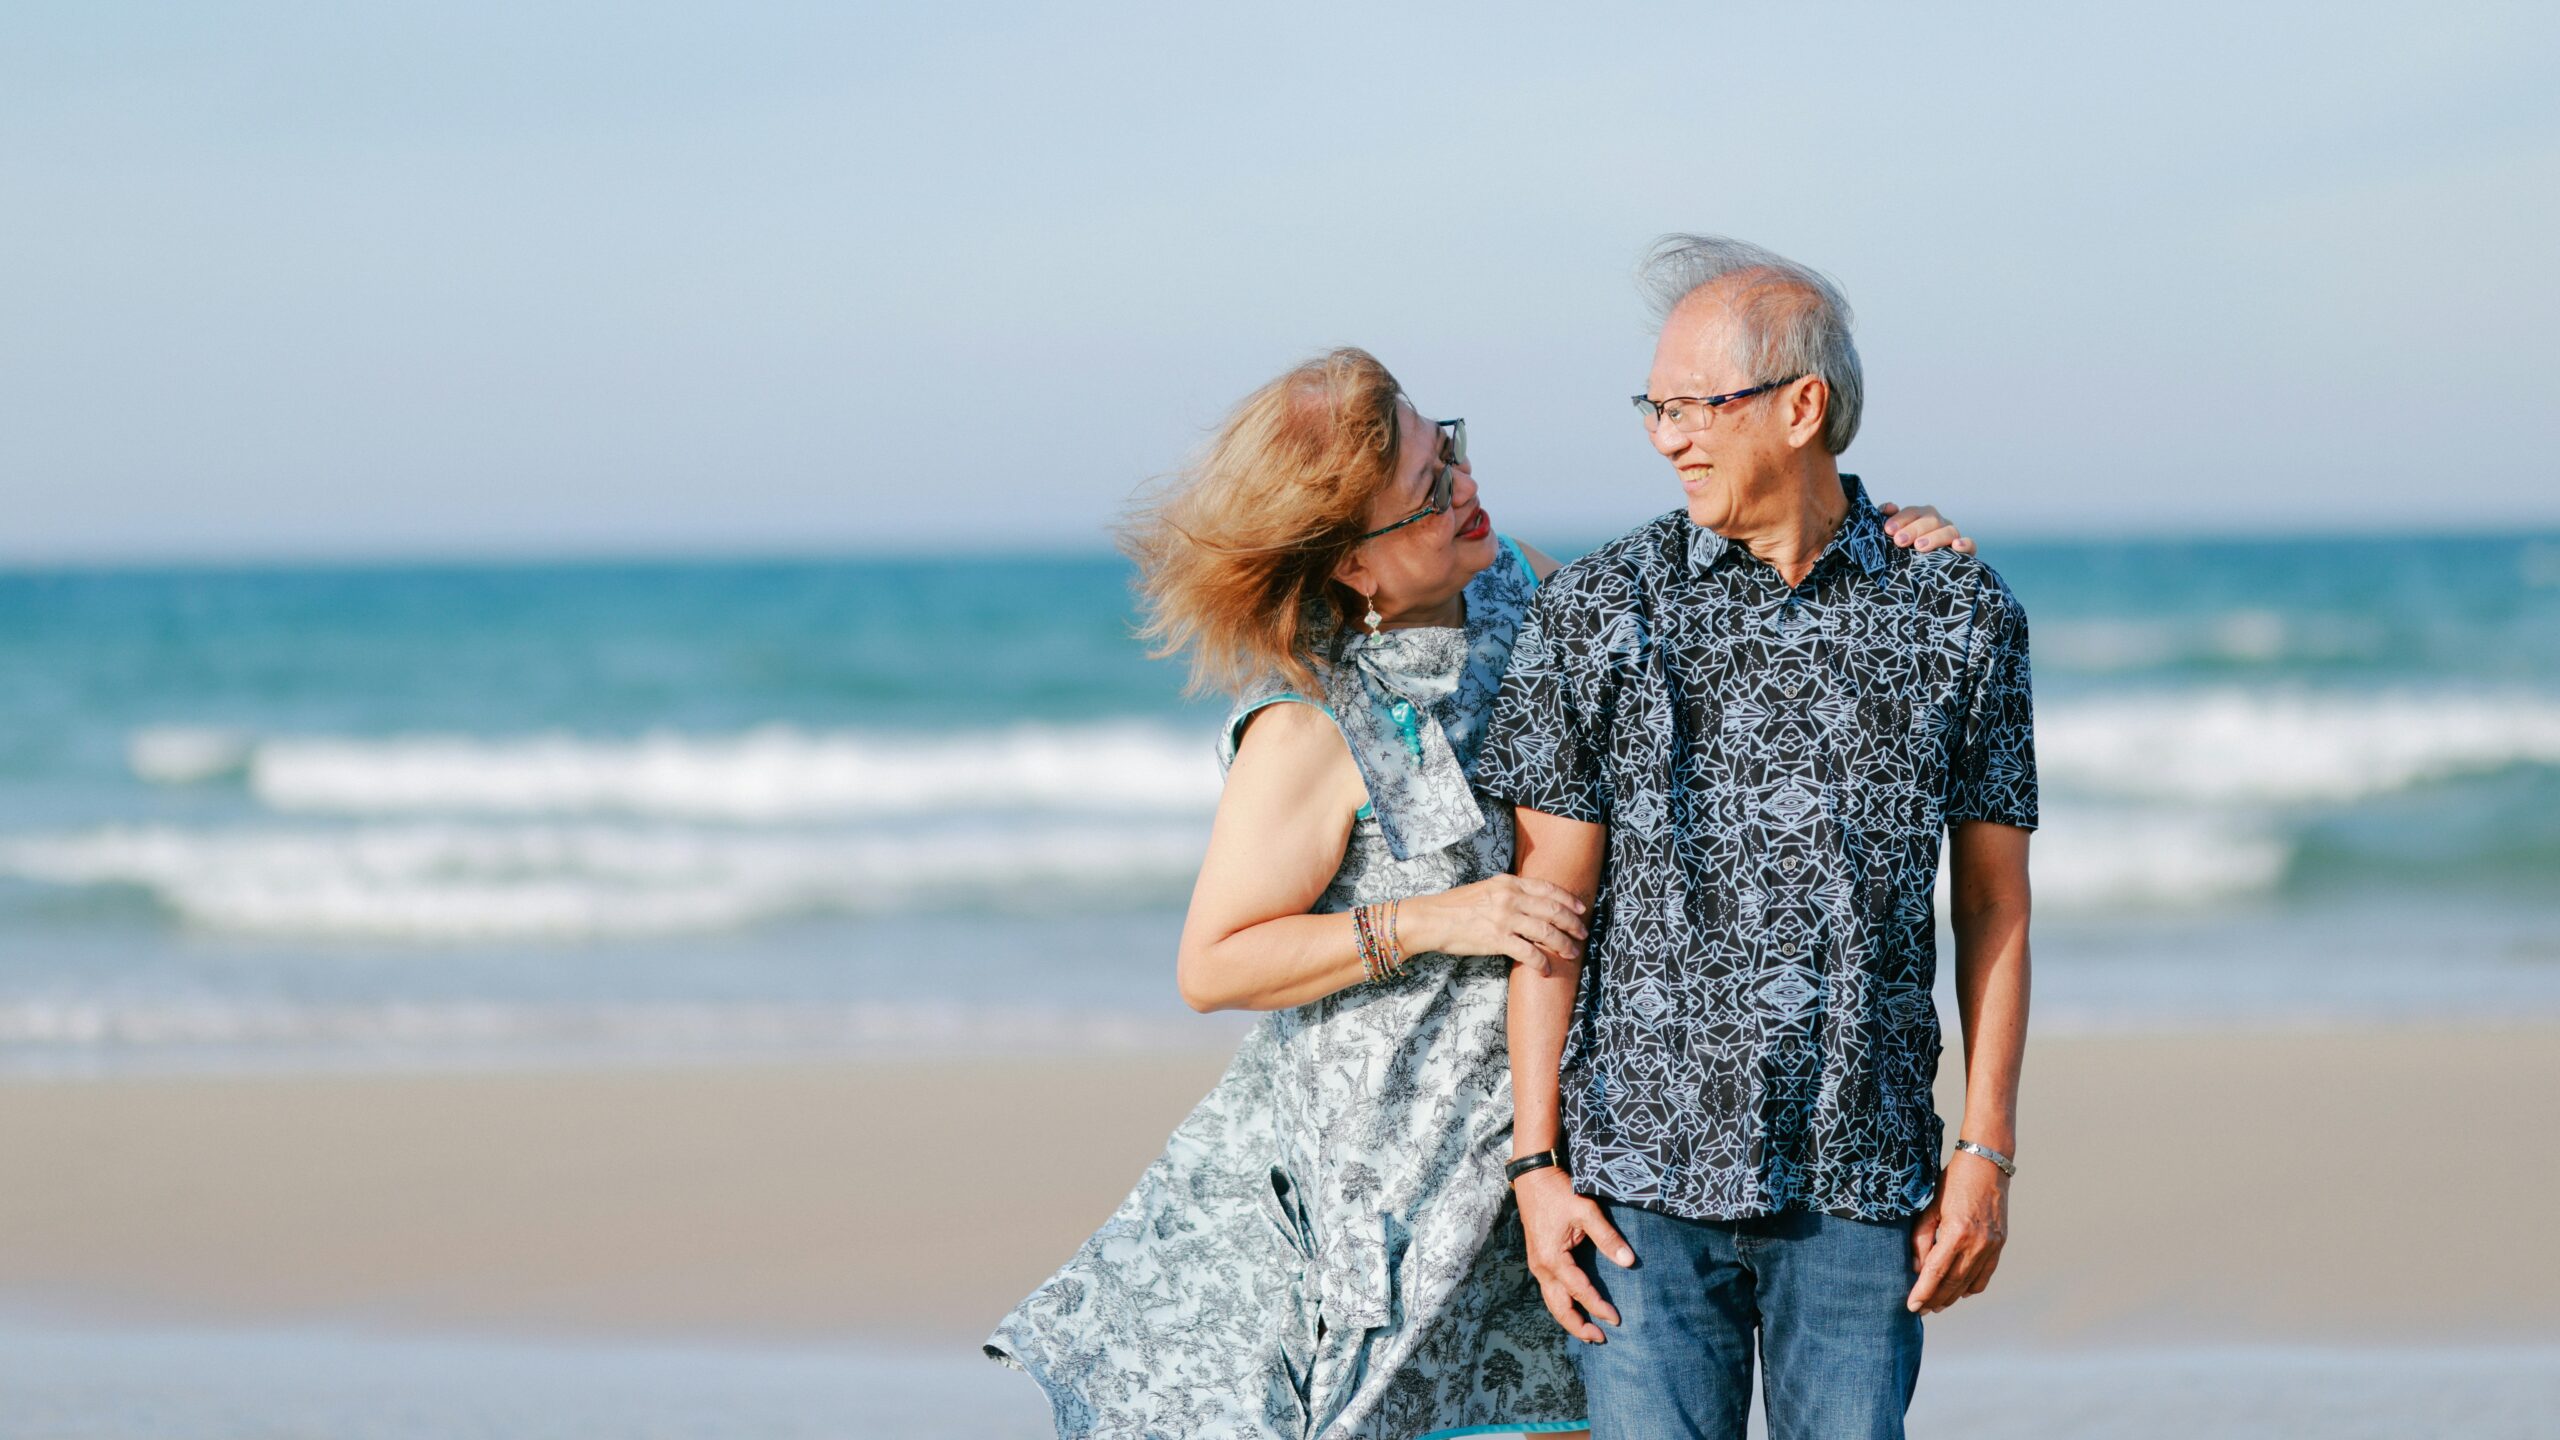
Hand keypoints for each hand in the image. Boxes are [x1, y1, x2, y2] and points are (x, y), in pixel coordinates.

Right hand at [1406, 875, 1585, 974]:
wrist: (1432, 919)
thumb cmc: (1455, 906)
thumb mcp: (1486, 889)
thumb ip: (1509, 892)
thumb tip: (1531, 902)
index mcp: (1509, 882)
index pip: (1548, 888)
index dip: (1569, 899)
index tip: (1581, 909)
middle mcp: (1510, 897)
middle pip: (1553, 909)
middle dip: (1572, 923)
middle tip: (1582, 934)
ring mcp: (1505, 918)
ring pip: (1547, 931)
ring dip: (1563, 944)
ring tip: (1571, 953)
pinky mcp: (1498, 939)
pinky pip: (1529, 952)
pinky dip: (1541, 963)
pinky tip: (1546, 970)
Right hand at [1513, 1167, 1633, 1341]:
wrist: (1533, 1177)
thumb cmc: (1559, 1192)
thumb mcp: (1586, 1211)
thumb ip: (1607, 1237)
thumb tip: (1629, 1261)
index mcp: (1553, 1259)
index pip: (1580, 1291)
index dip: (1599, 1307)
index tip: (1616, 1319)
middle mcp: (1541, 1267)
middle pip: (1559, 1307)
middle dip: (1578, 1326)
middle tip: (1599, 1339)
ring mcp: (1537, 1264)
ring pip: (1551, 1301)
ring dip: (1568, 1319)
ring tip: (1586, 1332)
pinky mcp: (1538, 1259)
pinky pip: (1549, 1291)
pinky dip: (1561, 1305)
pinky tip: (1572, 1308)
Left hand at [1876, 502, 1976, 554]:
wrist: (1921, 576)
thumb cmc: (1901, 554)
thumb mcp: (1893, 539)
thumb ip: (1888, 524)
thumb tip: (1887, 509)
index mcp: (1920, 517)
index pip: (1912, 512)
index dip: (1900, 519)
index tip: (1888, 530)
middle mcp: (1937, 523)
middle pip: (1930, 519)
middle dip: (1914, 529)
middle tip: (1899, 541)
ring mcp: (1952, 536)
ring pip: (1949, 530)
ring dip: (1934, 537)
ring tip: (1920, 547)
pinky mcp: (1966, 551)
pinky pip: (1970, 544)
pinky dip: (1966, 544)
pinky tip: (1956, 547)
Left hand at [1906, 1150, 2009, 1313]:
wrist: (1986, 1166)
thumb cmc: (1953, 1182)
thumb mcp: (1930, 1206)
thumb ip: (1921, 1238)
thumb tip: (1917, 1268)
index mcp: (1956, 1233)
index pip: (1935, 1272)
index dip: (1922, 1292)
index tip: (1912, 1306)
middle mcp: (1977, 1244)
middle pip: (1953, 1283)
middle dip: (1935, 1300)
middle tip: (1920, 1310)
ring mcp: (1991, 1246)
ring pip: (1969, 1284)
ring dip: (1952, 1298)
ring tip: (1936, 1305)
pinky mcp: (1999, 1245)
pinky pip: (1985, 1276)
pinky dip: (1971, 1288)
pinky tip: (1958, 1292)